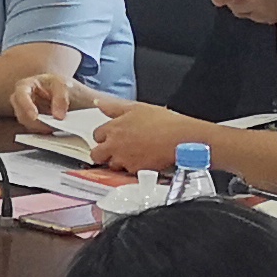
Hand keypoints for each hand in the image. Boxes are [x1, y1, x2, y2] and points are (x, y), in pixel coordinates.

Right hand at [10, 71, 87, 130]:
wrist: (58, 91)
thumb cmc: (55, 84)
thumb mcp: (61, 85)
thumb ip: (61, 98)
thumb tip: (58, 116)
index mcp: (24, 86)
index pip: (21, 96)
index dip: (26, 106)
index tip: (35, 116)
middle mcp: (19, 100)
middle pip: (21, 114)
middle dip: (36, 122)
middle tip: (51, 126)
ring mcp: (23, 112)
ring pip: (27, 124)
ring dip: (40, 127)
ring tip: (55, 127)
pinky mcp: (29, 122)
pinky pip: (33, 129)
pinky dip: (42, 130)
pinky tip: (52, 128)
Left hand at [75, 101, 191, 174]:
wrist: (179, 138)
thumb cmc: (162, 122)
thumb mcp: (136, 107)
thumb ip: (113, 107)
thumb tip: (98, 103)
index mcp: (114, 128)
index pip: (96, 135)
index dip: (104, 136)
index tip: (111, 137)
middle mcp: (115, 145)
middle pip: (96, 155)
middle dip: (103, 153)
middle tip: (114, 151)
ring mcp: (124, 159)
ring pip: (111, 165)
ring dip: (117, 162)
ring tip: (131, 155)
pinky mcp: (135, 171)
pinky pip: (127, 173)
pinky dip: (132, 168)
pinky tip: (142, 160)